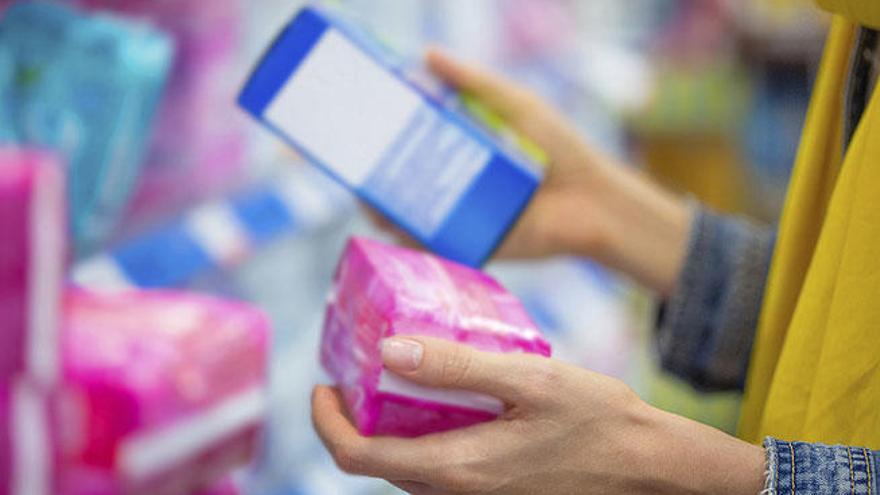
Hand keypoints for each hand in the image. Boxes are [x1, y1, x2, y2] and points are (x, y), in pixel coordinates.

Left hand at [312, 336, 764, 494]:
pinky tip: (442, 402)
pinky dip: (420, 437)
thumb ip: (457, 368)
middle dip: (352, 421)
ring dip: (385, 429)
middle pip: (376, 464)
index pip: (358, 457)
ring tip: (392, 380)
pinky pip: (438, 470)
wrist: (649, 468)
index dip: (327, 422)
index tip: (321, 385)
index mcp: (458, 468)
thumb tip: (389, 351)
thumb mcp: (529, 379)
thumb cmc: (598, 420)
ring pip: (406, 469)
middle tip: (355, 374)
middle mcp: (459, 493)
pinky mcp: (495, 494)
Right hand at [372, 50, 691, 295]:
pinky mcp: (469, 242)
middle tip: (352, 163)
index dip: (384, 130)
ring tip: (366, 197)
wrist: (592, 203)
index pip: (413, 135)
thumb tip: (425, 54)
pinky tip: (390, 229)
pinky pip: (432, 243)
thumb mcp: (516, 105)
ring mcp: (460, 212)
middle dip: (374, 171)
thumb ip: (474, 82)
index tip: (358, 120)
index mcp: (463, 144)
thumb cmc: (559, 149)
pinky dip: (408, 239)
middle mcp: (456, 178)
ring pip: (409, 211)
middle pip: (403, 175)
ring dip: (382, 207)